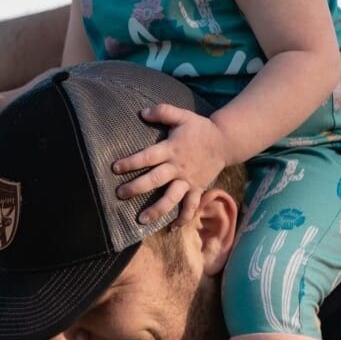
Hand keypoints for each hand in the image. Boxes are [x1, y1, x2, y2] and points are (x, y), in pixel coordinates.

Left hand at [112, 104, 229, 225]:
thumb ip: (163, 112)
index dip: (131, 162)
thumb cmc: (200, 128)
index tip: (115, 168)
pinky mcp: (197, 189)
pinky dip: (183, 217)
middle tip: (120, 194)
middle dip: (137, 187)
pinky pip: (191, 206)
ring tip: (141, 219)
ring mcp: (188, 180)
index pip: (148, 157)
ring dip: (157, 209)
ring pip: (171, 198)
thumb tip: (142, 112)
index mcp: (171, 149)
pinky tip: (172, 227)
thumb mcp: (182, 115)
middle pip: (155, 180)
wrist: (225, 142)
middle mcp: (178, 167)